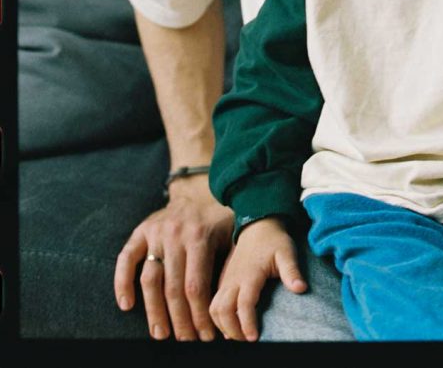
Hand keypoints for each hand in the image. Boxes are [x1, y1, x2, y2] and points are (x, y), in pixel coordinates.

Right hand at [114, 175, 233, 340]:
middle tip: (185, 340)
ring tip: (160, 334)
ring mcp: (155, 232)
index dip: (200, 315)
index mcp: (200, 236)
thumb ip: (231, 262)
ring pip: (150, 280)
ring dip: (154, 312)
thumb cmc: (219, 218)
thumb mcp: (233, 233)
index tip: (206, 334)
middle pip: (173, 288)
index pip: (196, 286)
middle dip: (180, 320)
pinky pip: (126, 259)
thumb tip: (232, 303)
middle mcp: (175, 234)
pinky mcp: (140, 231)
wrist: (199, 189)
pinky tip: (126, 305)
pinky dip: (122, 282)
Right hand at [209, 216, 307, 341]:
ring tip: (238, 335)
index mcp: (249, 273)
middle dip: (232, 329)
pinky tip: (228, 326)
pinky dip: (218, 318)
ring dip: (222, 325)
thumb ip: (292, 271)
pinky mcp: (223, 280)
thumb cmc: (274, 240)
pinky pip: (213, 303)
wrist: (258, 224)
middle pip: (223, 310)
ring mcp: (226, 280)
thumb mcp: (286, 251)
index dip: (246, 323)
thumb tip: (301, 288)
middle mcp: (233, 279)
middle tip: (247, 340)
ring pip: (214, 308)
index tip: (254, 337)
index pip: (243, 303)